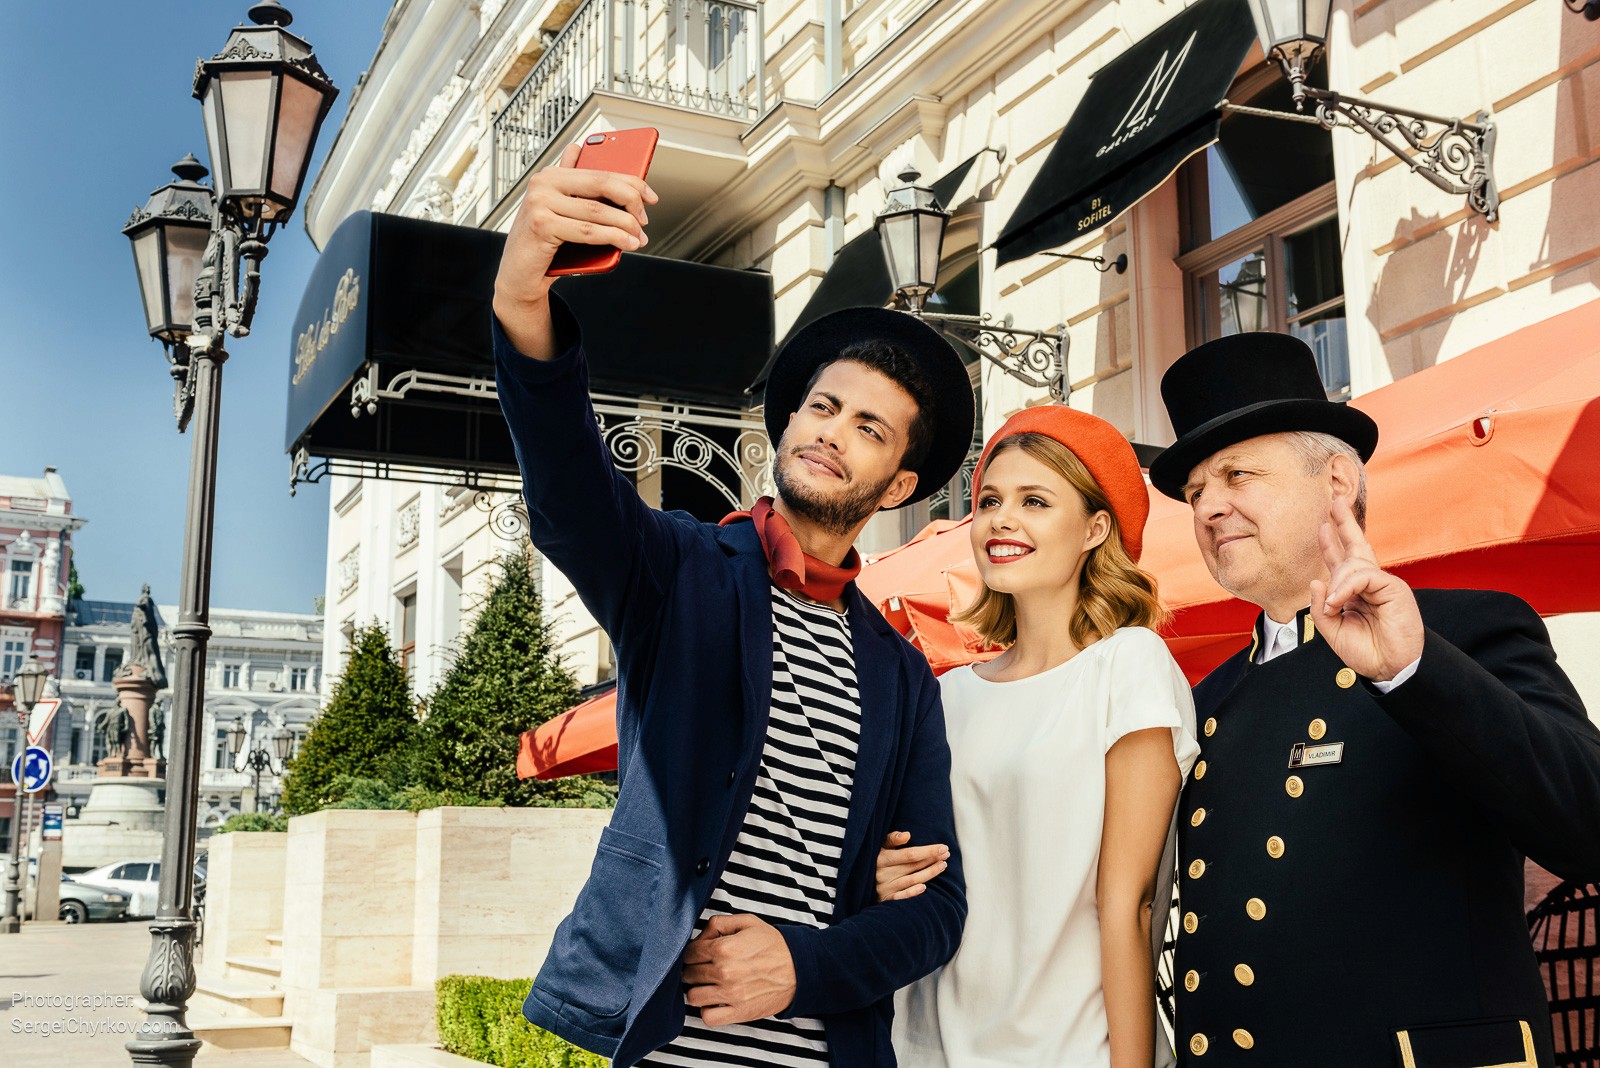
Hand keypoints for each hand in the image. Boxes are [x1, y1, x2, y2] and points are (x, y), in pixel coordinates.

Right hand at [491, 142, 657, 354]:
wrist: (520, 275)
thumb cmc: (544, 243)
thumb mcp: (563, 212)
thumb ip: (574, 186)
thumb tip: (586, 154)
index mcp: (552, 175)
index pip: (600, 171)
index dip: (631, 182)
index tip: (651, 197)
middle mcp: (543, 183)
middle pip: (601, 184)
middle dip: (631, 202)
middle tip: (644, 220)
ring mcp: (539, 203)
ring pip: (597, 211)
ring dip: (625, 226)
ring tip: (639, 238)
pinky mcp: (541, 225)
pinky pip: (587, 231)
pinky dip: (612, 238)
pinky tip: (626, 244)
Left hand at [680, 914, 795, 1025]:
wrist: (799, 968)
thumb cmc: (774, 945)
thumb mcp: (748, 922)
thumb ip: (719, 923)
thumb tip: (700, 936)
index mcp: (724, 948)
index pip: (689, 953)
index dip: (691, 952)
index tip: (697, 954)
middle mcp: (724, 972)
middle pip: (689, 974)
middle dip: (693, 969)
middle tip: (703, 968)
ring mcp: (731, 994)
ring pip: (693, 997)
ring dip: (697, 990)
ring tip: (707, 985)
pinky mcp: (739, 1012)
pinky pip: (708, 1017)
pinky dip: (707, 1010)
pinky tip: (715, 1001)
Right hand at [875, 830, 948, 901]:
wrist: (858, 881)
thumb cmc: (873, 859)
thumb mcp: (879, 846)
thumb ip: (892, 839)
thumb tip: (907, 834)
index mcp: (882, 858)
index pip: (910, 854)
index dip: (928, 851)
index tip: (943, 847)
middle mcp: (883, 873)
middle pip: (913, 866)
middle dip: (931, 860)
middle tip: (946, 854)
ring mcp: (884, 887)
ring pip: (912, 880)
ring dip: (929, 873)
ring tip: (942, 865)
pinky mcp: (885, 899)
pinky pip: (901, 897)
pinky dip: (912, 893)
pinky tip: (925, 887)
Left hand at [1309, 499, 1423, 682]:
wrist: (1391, 668)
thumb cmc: (1366, 651)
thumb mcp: (1332, 630)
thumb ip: (1321, 608)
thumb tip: (1316, 580)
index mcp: (1355, 592)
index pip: (1342, 562)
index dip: (1331, 544)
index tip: (1322, 526)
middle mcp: (1369, 584)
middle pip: (1356, 547)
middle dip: (1345, 524)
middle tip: (1335, 502)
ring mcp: (1383, 584)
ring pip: (1353, 564)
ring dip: (1338, 582)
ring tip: (1334, 605)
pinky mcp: (1394, 588)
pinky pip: (1364, 576)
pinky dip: (1347, 586)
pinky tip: (1340, 601)